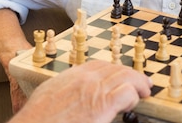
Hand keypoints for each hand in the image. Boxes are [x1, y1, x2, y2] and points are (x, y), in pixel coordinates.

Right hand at [11, 60, 151, 122]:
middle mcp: (84, 79)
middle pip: (114, 68)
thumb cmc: (37, 118)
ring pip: (124, 77)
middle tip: (141, 82)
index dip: (113, 69)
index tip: (120, 75)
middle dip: (130, 74)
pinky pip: (126, 92)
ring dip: (137, 83)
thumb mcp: (47, 95)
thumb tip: (68, 100)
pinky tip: (134, 102)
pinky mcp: (103, 105)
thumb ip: (62, 92)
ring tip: (144, 90)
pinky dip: (134, 95)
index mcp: (70, 76)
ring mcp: (94, 90)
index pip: (98, 65)